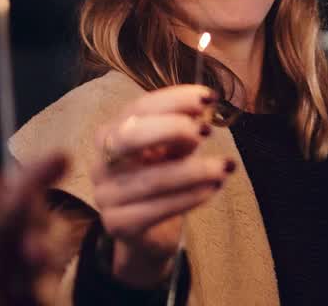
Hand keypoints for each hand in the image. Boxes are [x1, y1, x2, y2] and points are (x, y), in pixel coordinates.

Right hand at [92, 85, 232, 287]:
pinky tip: (212, 189)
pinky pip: (156, 209)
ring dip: (195, 170)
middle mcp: (101, 162)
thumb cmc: (163, 177)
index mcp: (112, 134)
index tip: (209, 98)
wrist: (152, 229)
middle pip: (129, 138)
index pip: (139, 108)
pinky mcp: (117, 225)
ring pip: (152, 179)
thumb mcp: (174, 148)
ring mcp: (105, 196)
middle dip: (172, 129)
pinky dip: (190, 197)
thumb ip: (183, 129)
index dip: (174, 99)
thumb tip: (201, 107)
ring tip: (226, 166)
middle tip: (207, 132)